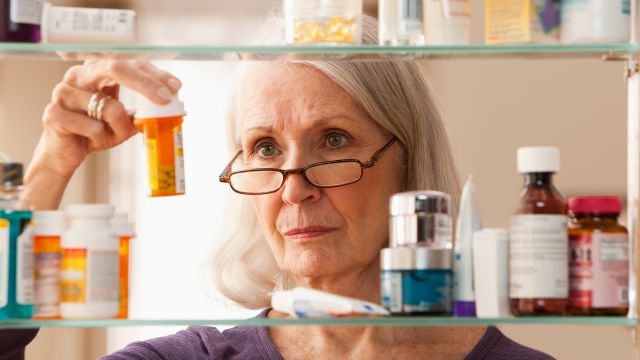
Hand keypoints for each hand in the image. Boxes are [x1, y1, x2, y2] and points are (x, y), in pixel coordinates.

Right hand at [24, 60, 181, 209]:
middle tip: (164, 99)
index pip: (130, 64)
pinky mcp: (54, 113)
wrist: (65, 153)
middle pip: (115, 68)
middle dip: (144, 83)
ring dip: (119, 128)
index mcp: (96, 72)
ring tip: (108, 136)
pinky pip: (92, 127)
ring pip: (109, 107)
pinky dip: (100, 139)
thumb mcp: (123, 122)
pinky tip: (90, 140)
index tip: (174, 87)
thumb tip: (173, 110)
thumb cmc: (94, 132)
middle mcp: (78, 76)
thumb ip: (142, 113)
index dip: (153, 74)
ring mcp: (63, 92)